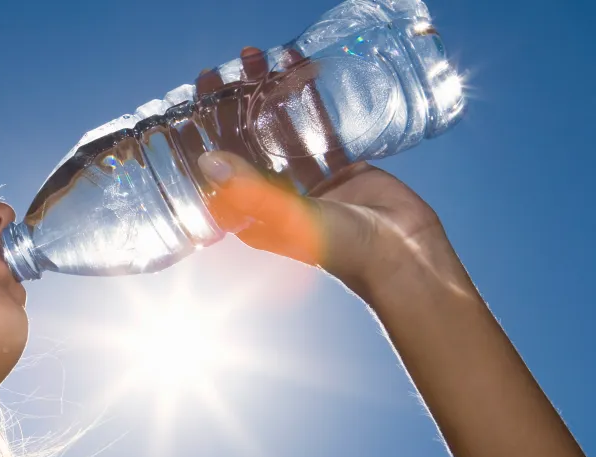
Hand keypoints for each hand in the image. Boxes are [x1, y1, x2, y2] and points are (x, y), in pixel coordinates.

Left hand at [193, 48, 467, 306]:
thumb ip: (250, 190)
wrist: (405, 255)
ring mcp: (310, 185)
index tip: (189, 105)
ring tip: (255, 63)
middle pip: (246, 147)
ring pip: (281, 133)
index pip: (219, 173)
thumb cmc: (345, 249)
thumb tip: (207, 161)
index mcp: (257, 218)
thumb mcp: (291, 218)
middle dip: (231, 111)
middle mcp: (278, 201)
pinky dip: (309, 102)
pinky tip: (300, 71)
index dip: (201, 139)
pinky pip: (319, 129)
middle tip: (219, 74)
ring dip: (268, 100)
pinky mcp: (342, 170)